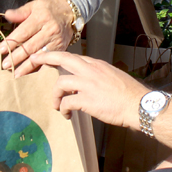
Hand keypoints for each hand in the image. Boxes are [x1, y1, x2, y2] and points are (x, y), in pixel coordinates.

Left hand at [0, 0, 75, 75]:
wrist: (69, 12)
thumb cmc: (48, 9)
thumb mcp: (34, 5)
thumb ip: (20, 12)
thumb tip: (7, 15)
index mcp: (41, 18)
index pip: (23, 32)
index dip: (12, 42)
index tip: (1, 50)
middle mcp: (50, 30)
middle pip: (31, 46)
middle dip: (17, 57)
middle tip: (5, 65)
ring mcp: (57, 41)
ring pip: (40, 56)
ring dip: (27, 67)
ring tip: (16, 75)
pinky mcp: (61, 48)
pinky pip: (49, 61)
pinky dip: (39, 69)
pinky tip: (31, 76)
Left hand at [30, 50, 146, 125]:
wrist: (138, 105)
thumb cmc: (129, 95)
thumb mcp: (112, 77)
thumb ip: (98, 76)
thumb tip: (87, 82)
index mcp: (97, 65)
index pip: (73, 56)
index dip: (57, 56)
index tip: (46, 57)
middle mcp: (91, 70)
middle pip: (63, 59)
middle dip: (45, 58)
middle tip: (33, 60)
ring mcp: (88, 84)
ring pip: (60, 83)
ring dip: (55, 96)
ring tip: (57, 106)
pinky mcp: (87, 100)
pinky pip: (66, 102)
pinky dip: (63, 109)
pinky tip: (68, 115)